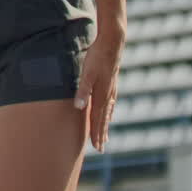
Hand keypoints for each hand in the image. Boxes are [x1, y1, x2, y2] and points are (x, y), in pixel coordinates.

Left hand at [73, 27, 124, 151]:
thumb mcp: (87, 72)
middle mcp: (108, 94)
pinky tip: (109, 112)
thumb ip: (83, 89)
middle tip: (101, 148)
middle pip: (104, 118)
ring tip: (106, 136)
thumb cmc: (97, 57)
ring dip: (105, 124)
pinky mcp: (111, 81)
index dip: (96, 133)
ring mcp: (111, 88)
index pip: (97, 118)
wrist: (112, 42)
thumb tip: (79, 107)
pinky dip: (109, 111)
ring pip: (108, 111)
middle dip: (101, 133)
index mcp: (101, 94)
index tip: (96, 147)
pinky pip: (111, 101)